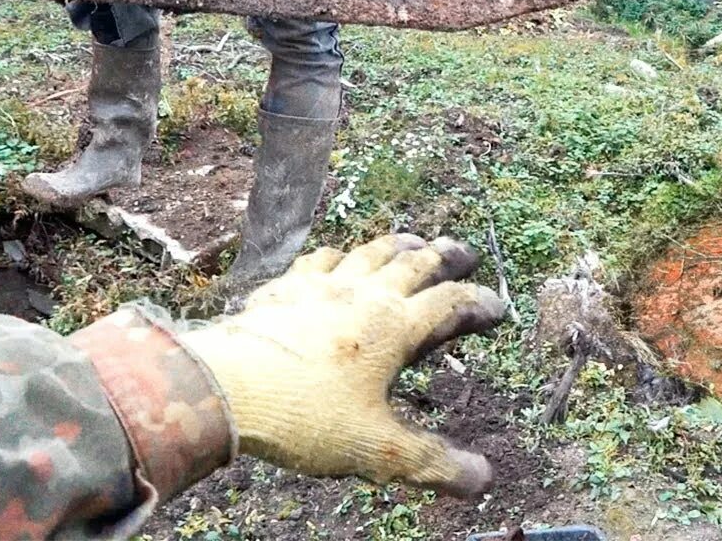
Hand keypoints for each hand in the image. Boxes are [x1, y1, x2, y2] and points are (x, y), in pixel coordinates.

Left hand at [181, 235, 505, 497]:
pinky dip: (336, 256)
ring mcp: (320, 287)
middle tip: (464, 250)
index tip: (499, 306)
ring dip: (395, 246)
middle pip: (413, 264)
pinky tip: (335, 259)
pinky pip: (317, 261)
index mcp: (394, 328)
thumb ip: (429, 462)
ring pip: (368, 253)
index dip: (478, 303)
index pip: (450, 304)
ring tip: (411, 241)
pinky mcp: (283, 290)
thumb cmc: (303, 416)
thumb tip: (483, 480)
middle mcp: (363, 295)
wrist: (222, 388)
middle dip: (444, 256)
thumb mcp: (375, 449)